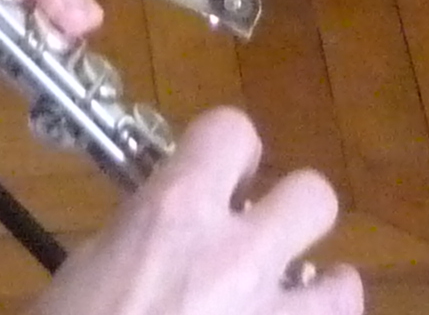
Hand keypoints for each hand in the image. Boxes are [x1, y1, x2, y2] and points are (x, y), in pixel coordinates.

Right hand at [33, 109, 360, 314]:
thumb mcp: (85, 275)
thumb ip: (141, 241)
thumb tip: (165, 235)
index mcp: (175, 216)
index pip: (232, 131)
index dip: (227, 153)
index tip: (218, 178)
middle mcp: (240, 257)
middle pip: (313, 196)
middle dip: (287, 218)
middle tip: (257, 247)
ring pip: (343, 286)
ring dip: (316, 297)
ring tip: (284, 314)